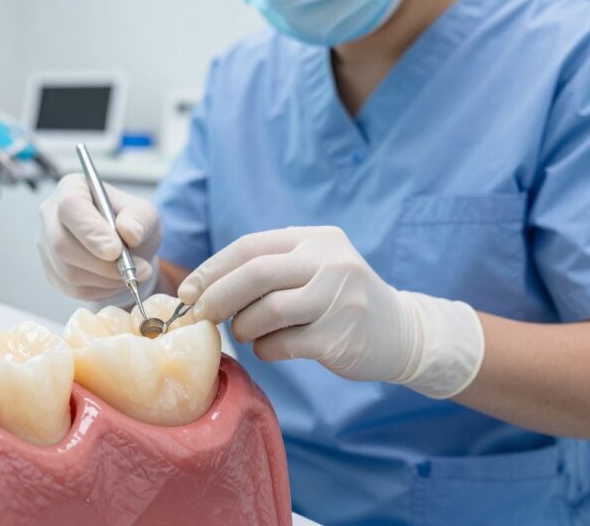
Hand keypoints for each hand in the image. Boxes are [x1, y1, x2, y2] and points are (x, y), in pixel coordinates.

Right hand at [37, 175, 160, 300]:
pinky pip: (70, 287)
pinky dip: (98, 289)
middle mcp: (51, 213)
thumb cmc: (130, 223)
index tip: (115, 251)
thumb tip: (129, 232)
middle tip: (132, 271)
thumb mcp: (145, 214)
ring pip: (67, 270)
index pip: (70, 207)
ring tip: (129, 274)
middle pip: (61, 243)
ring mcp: (46, 243)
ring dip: (104, 279)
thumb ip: (140, 219)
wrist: (125, 247)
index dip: (90, 231)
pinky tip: (114, 281)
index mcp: (72, 188)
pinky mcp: (51, 270)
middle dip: (100, 263)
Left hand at [178, 226, 483, 398]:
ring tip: (245, 333)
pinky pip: (281, 344)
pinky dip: (264, 349)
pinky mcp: (340, 337)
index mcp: (316, 239)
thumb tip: (201, 287)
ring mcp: (338, 300)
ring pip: (266, 312)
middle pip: (255, 274)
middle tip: (200, 315)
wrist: (401, 333)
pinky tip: (270, 348)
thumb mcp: (314, 267)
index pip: (251, 247)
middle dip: (218, 296)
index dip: (213, 269)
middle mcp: (330, 263)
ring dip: (243, 327)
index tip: (189, 291)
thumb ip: (268, 268)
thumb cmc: (339, 300)